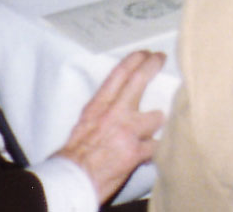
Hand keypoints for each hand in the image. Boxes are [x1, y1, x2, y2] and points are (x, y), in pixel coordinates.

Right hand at [55, 50, 165, 204]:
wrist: (71, 180)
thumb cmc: (74, 155)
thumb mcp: (85, 123)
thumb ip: (103, 110)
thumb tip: (118, 101)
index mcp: (98, 106)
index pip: (119, 74)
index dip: (135, 59)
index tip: (145, 53)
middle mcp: (114, 113)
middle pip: (139, 80)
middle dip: (152, 65)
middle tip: (161, 58)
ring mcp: (127, 131)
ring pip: (156, 116)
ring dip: (157, 121)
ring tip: (156, 125)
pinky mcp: (135, 151)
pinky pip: (156, 145)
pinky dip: (156, 148)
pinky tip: (154, 149)